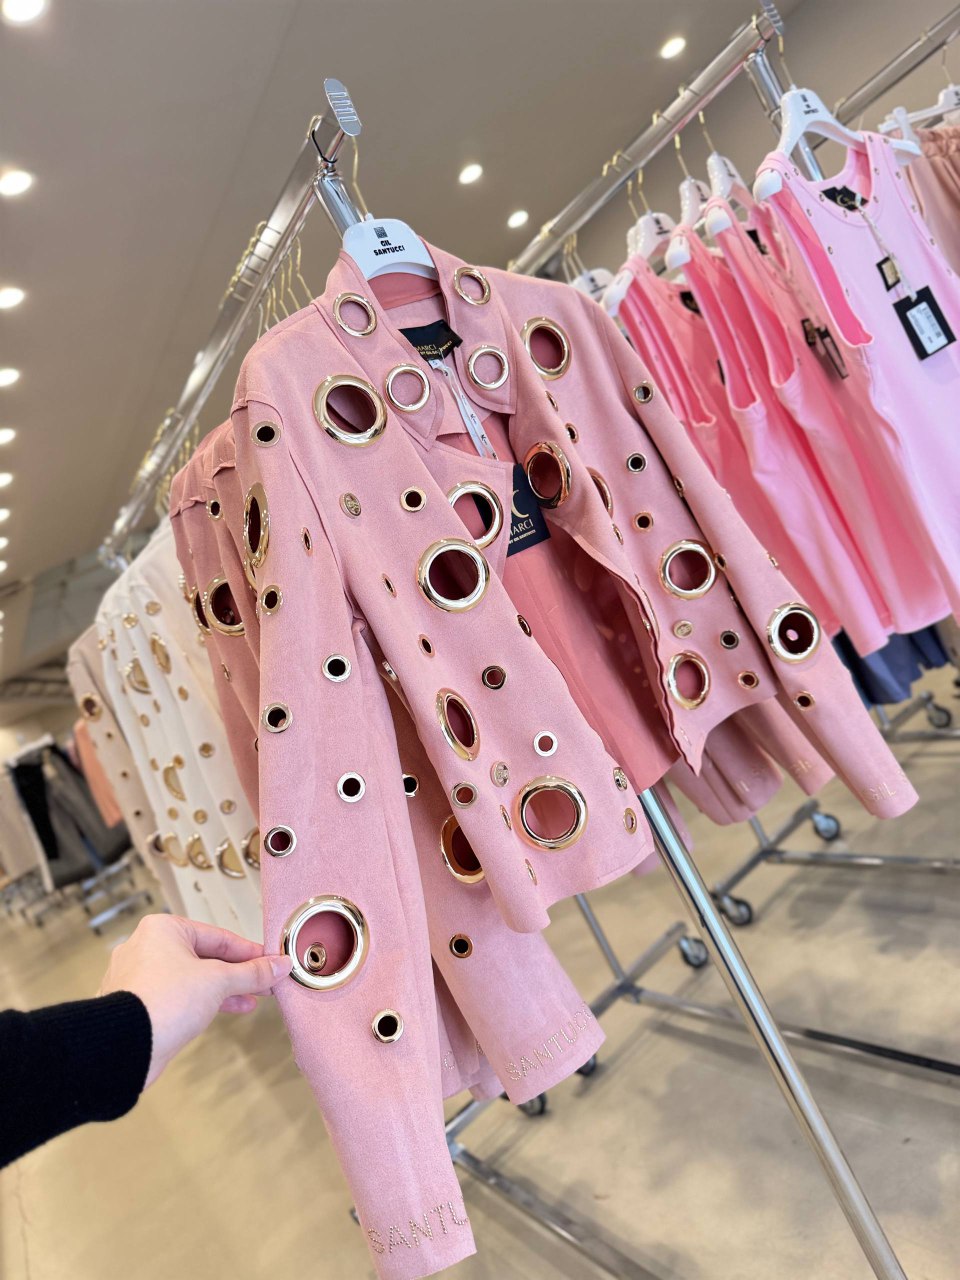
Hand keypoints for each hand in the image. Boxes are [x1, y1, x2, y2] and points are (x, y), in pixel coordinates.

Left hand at [98, 914, 291, 1086]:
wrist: (124, 1046)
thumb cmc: (162, 1002)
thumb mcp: (218, 981)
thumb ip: (252, 973)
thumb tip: (278, 966)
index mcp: (163, 929)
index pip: (218, 936)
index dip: (249, 952)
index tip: (270, 962)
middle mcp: (146, 948)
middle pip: (204, 957)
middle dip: (237, 973)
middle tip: (264, 982)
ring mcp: (139, 977)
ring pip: (191, 978)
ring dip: (222, 990)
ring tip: (250, 999)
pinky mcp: (137, 1004)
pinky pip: (177, 997)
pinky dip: (200, 1002)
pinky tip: (223, 1010)